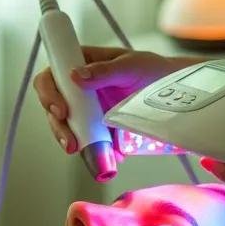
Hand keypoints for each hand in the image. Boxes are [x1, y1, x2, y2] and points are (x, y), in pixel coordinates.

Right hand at [33, 45, 174, 154]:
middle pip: (54, 108)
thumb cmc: (152, 71)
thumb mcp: (131, 66)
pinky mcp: (98, 130)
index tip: (61, 110)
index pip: (51, 78)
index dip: (48, 94)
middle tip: (72, 143)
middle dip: (59, 128)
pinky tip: (110, 160)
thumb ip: (105, 70)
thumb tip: (75, 75)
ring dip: (75, 144)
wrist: (176, 93)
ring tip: (92, 158)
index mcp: (81, 66)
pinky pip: (89, 143)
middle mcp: (78, 89)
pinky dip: (96, 154)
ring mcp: (87, 111)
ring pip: (68, 129)